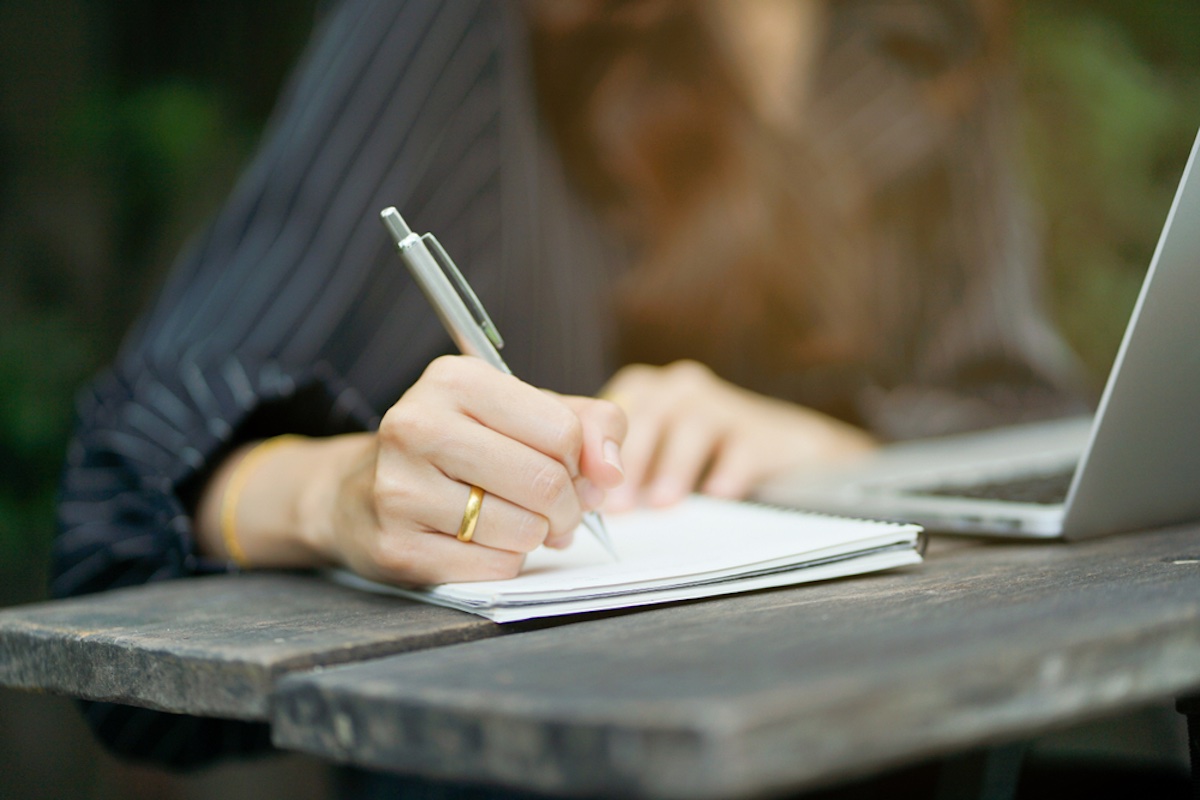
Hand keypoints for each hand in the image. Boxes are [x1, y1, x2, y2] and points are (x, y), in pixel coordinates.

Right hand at [197, 356, 625, 584]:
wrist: (357, 492)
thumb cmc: (458, 448)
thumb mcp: (520, 413)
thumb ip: (588, 424)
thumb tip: (613, 470)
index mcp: (454, 380)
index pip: (562, 430)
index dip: (586, 463)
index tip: (577, 474)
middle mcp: (417, 426)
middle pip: (545, 483)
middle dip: (569, 509)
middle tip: (560, 514)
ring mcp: (400, 488)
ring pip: (523, 530)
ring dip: (537, 537)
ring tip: (520, 524)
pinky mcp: (396, 546)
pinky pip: (492, 566)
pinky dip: (506, 561)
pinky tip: (484, 542)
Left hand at [600, 360, 873, 510]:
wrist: (781, 453)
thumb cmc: (702, 457)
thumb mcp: (653, 454)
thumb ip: (613, 467)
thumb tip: (572, 501)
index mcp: (645, 391)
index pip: (609, 411)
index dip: (595, 450)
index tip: (585, 489)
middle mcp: (681, 388)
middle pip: (648, 414)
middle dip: (630, 461)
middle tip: (618, 504)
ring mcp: (724, 405)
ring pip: (692, 426)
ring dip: (674, 466)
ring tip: (662, 502)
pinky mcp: (764, 432)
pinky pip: (743, 448)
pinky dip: (729, 470)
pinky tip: (718, 494)